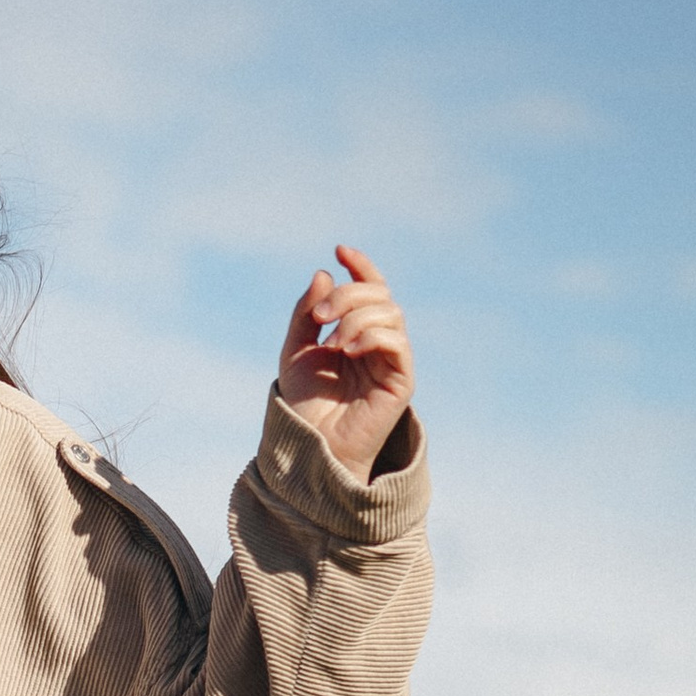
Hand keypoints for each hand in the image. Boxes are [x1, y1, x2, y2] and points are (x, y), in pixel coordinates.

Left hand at [276, 242, 414, 477]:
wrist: (309, 446)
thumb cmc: (304, 402)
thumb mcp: (295, 349)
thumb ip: (306, 313)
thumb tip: (324, 273)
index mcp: (357, 331)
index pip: (371, 288)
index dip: (361, 265)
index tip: (340, 250)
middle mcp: (379, 342)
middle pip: (380, 295)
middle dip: (348, 294)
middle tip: (318, 316)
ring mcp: (392, 360)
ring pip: (391, 313)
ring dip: (357, 317)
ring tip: (331, 342)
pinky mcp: (400, 381)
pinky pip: (397, 343)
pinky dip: (371, 336)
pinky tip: (347, 351)